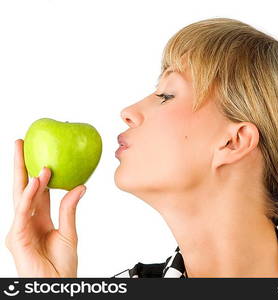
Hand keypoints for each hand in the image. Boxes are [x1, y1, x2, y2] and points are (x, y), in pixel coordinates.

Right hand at [5, 139, 85, 276]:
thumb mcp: (69, 232)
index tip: (39, 152)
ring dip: (28, 178)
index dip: (37, 171)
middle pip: (22, 187)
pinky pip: (22, 212)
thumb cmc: (61, 265)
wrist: (58, 285)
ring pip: (20, 197)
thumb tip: (80, 186)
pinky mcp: (17, 237)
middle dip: (20, 165)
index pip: (36, 189)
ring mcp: (20, 228)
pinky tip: (35, 182)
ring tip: (36, 160)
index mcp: (39, 218)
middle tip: (20, 143)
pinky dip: (28, 196)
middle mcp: (27, 220)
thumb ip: (70, 209)